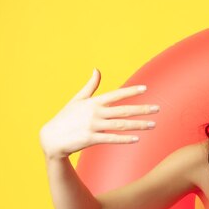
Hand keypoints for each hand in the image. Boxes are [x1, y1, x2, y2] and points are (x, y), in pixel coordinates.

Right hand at [39, 69, 159, 159]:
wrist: (51, 138)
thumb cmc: (65, 118)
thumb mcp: (77, 99)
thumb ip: (90, 86)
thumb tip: (97, 69)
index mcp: (93, 102)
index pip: (116, 95)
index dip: (131, 91)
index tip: (146, 89)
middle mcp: (95, 113)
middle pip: (124, 110)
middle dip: (142, 109)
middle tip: (158, 108)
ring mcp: (93, 126)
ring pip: (121, 125)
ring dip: (138, 125)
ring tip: (153, 125)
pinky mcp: (91, 139)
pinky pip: (111, 138)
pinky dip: (124, 139)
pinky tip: (137, 139)